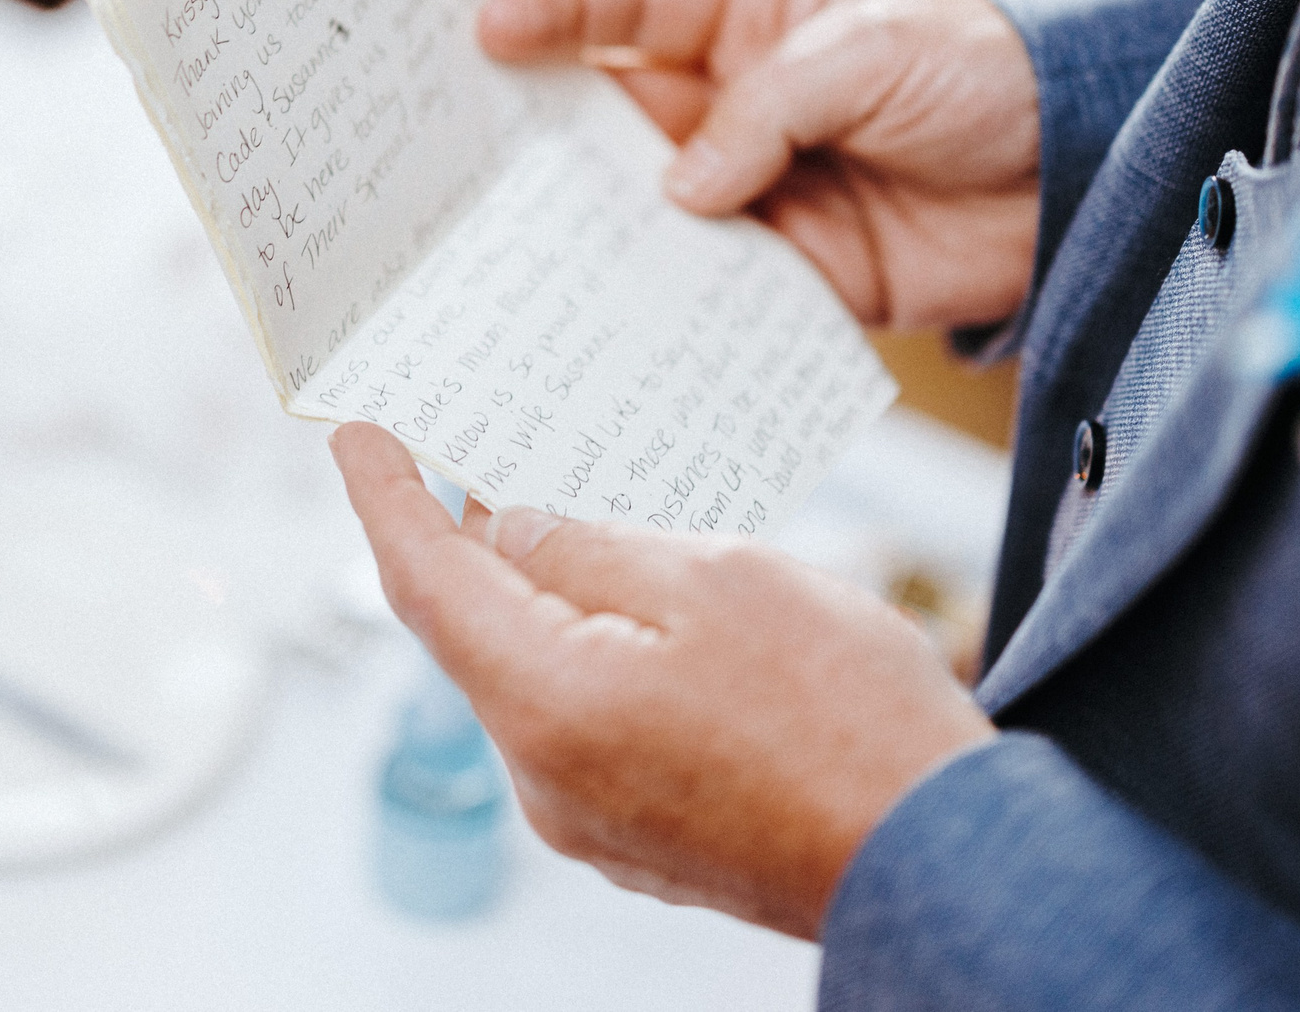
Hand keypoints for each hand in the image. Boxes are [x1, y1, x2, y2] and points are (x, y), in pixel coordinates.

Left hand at [334, 422, 994, 936]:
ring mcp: (591, 817)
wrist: (947, 865)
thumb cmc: (846, 719)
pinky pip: (584, 716)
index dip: (384, 497)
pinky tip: (635, 597)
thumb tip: (511, 531)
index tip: (352, 433)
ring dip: (540, 589)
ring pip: (535, 671)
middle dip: (466, 534)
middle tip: (461, 442)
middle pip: (474, 629)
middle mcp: (545, 777)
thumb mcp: (713, 583)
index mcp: (546, 706)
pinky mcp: (640, 833)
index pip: (425, 582)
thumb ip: (588, 549)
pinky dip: (588, 647)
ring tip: (564, 501)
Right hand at [479, 0, 1039, 330]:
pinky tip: (615, 324)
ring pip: (641, 212)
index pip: (630, 6)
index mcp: (748, 19)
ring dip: (589, 232)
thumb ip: (773, 109)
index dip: (556, 11)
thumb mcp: (877, 53)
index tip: (487, 27)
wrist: (1082, 178)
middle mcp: (732, 105)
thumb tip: (682, 190)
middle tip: (462, 156)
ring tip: (517, 254)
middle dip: (537, 133)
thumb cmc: (984, 72)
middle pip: (610, 115)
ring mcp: (753, 191)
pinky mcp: (787, 273)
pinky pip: (705, 290)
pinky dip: (663, 308)